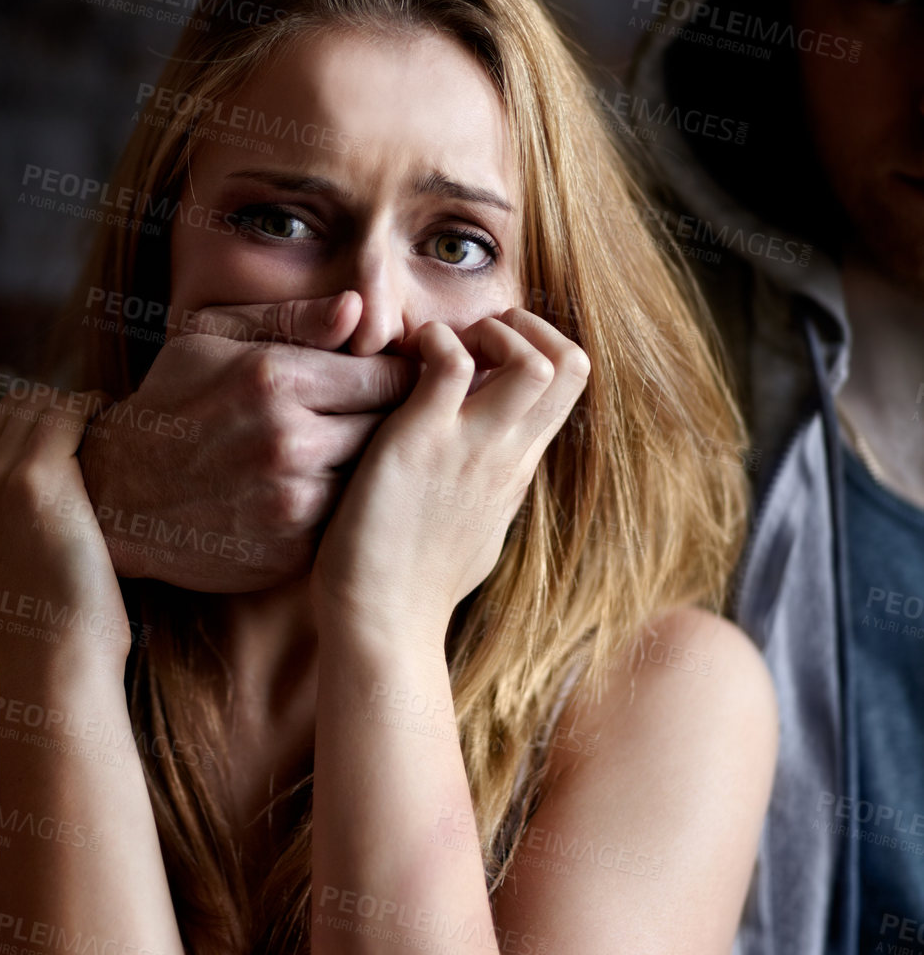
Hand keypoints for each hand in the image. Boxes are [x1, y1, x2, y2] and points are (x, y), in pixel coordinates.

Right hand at [0, 390, 131, 674]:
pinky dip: (89, 405)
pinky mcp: (39, 479)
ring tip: (100, 418)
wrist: (52, 663)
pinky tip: (109, 416)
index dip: (19, 420)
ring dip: (69, 403)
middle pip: (4, 407)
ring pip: (32, 403)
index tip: (59, 431)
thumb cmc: (15, 646)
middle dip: (46, 405)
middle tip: (85, 420)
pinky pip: (64, 412)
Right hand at [80, 292, 417, 590]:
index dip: (397, 379)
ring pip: (372, 478)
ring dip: (366, 469)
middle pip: (388, 429)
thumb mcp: (213, 336)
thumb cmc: (171, 401)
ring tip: (344, 456)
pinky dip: (340, 509)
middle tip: (374, 420)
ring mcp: (291, 501)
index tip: (391, 382)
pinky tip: (316, 492)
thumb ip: (291, 317)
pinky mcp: (290, 550)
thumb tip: (357, 306)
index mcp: (275, 377)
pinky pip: (346, 522)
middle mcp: (288, 440)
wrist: (116, 493)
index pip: (388, 378)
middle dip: (388, 423)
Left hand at [310, 309, 590, 639]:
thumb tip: (493, 475)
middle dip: (529, 328)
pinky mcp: (422, 442)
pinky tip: (404, 362)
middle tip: (474, 339)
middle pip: (573, 365)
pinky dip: (433, 343)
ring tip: (444, 347)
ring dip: (490, 332)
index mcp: (518, 469)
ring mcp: (472, 447)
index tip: (487, 355)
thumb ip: (489, 490)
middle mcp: (508, 454)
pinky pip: (452, 361)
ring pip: (535, 361)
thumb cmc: (413, 587)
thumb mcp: (475, 530)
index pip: (569, 388)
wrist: (382, 626)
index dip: (538, 350)